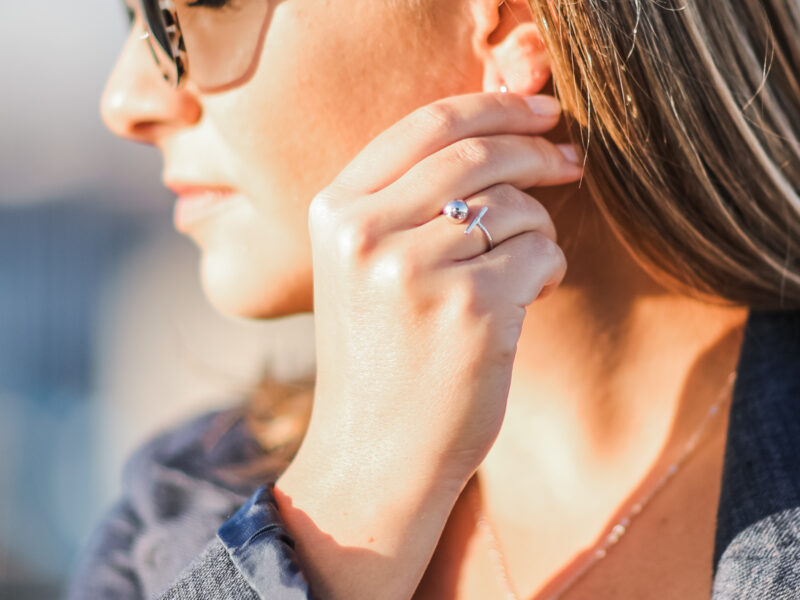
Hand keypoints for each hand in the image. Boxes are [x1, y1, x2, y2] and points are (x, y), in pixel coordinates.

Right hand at [275, 91, 581, 599]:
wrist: (374, 455)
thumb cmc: (380, 358)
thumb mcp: (364, 268)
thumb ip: (408, 202)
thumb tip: (503, 143)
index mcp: (335, 211)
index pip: (425, 126)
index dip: (493, 107)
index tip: (538, 111)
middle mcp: (365, 231)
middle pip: (476, 155)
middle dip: (536, 150)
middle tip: (569, 161)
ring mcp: (415, 269)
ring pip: (516, 208)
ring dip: (536, 232)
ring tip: (520, 272)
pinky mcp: (470, 307)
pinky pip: (540, 254)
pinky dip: (547, 271)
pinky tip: (524, 302)